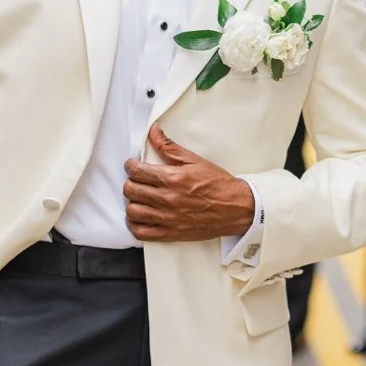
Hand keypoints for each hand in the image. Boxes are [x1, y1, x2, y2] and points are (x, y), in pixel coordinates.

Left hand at [123, 125, 254, 243]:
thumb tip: (153, 132)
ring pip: (133, 211)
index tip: (132, 164)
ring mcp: (168, 218)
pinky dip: (135, 224)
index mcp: (173, 178)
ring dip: (131, 202)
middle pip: (131, 190)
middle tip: (136, 179)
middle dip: (130, 181)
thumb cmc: (217, 184)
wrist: (235, 208)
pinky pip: (142, 233)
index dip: (130, 165)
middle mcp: (168, 199)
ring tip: (138, 197)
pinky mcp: (170, 234)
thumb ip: (169, 146)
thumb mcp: (193, 160)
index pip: (137, 171)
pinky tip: (139, 216)